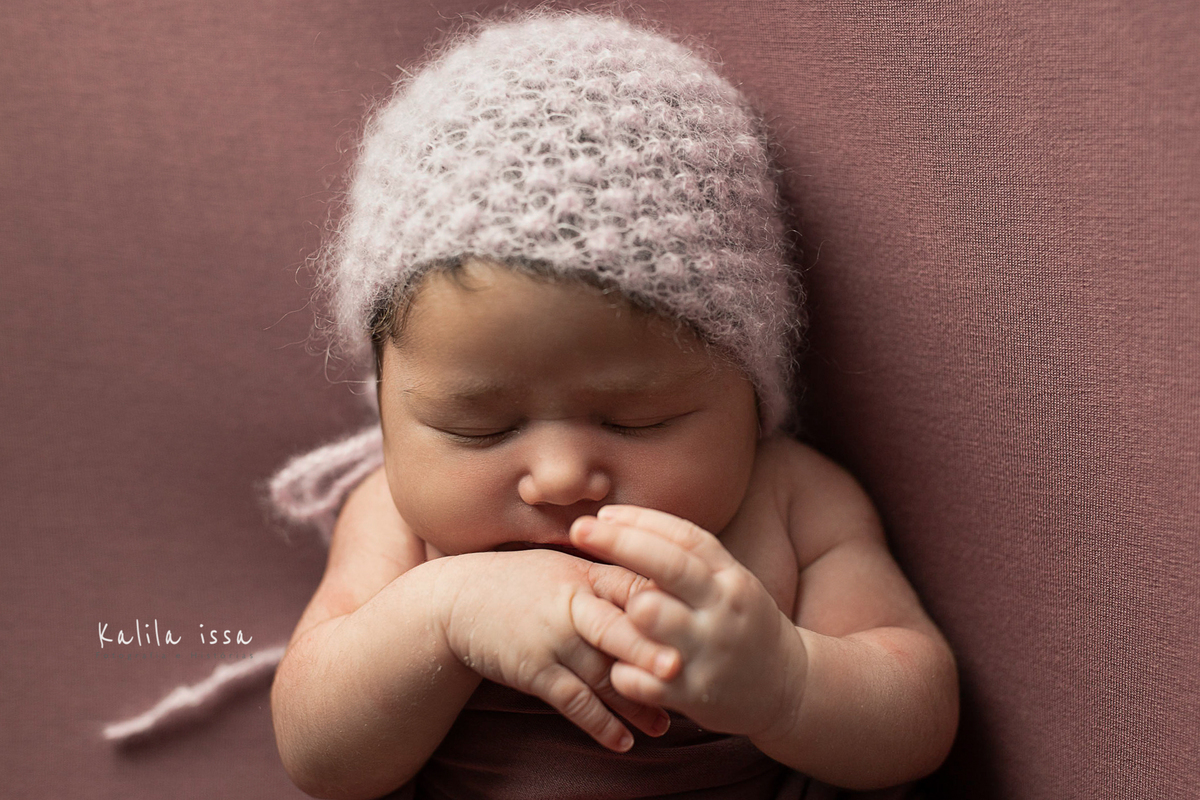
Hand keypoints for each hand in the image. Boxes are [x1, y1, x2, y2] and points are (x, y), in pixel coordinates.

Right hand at [430, 549, 680, 750]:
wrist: (457, 601)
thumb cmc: (522, 583)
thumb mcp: (565, 568)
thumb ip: (609, 578)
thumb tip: (663, 588)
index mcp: (587, 575)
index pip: (635, 587)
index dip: (666, 604)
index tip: (698, 620)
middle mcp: (572, 605)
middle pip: (621, 631)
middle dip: (651, 651)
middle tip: (683, 670)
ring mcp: (553, 640)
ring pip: (603, 676)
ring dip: (636, 704)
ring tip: (665, 725)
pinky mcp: (534, 671)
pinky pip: (573, 702)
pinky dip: (599, 724)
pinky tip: (622, 742)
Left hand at [568, 505, 805, 737]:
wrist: (788, 689)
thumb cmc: (742, 623)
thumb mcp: (729, 582)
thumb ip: (686, 556)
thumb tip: (619, 520)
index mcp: (730, 578)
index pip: (685, 538)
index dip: (641, 521)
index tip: (601, 514)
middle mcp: (722, 610)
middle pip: (668, 567)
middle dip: (620, 543)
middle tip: (579, 529)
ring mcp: (708, 652)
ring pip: (650, 617)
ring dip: (620, 608)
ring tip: (603, 609)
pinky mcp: (694, 694)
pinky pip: (640, 676)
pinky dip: (621, 668)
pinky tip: (614, 661)